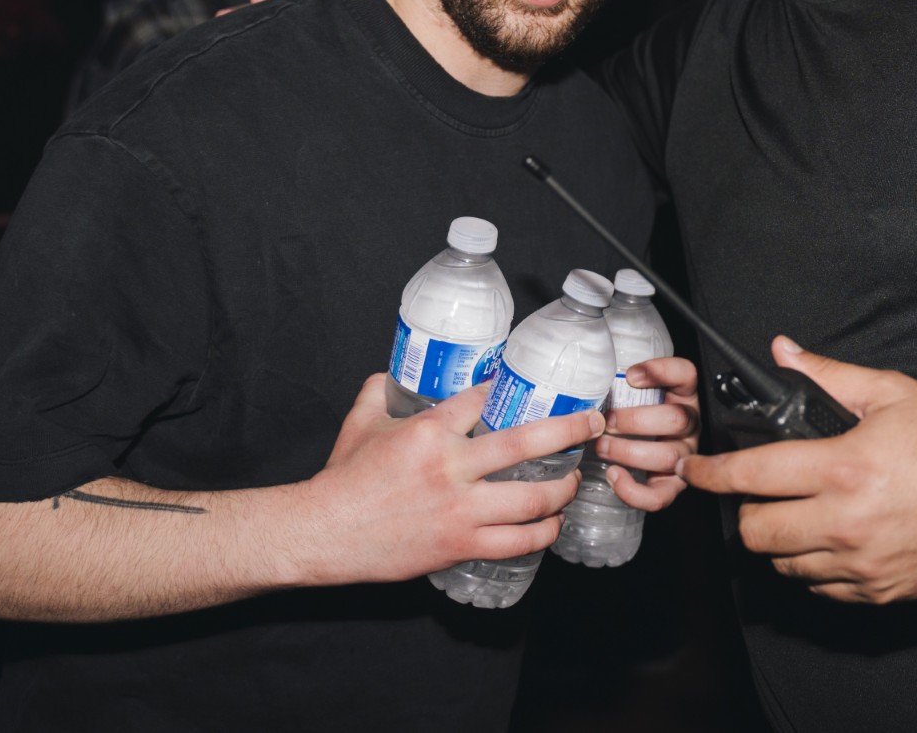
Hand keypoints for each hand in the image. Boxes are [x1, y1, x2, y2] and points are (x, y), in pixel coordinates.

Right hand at [293, 373, 603, 585]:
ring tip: (574, 480)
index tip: (534, 384)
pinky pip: (517, 541)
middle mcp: (451, 468)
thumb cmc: (342, 478)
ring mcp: (459, 510)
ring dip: (564, 488)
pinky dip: (543, 533)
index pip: (485, 398)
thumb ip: (380, 390)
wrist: (324, 533)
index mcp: (429, 430)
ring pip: (533, 498)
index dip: (513, 389)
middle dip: (570, 429)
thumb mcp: (361, 421)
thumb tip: (393, 371)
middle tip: (593, 421)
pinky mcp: (460, 544)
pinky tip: (551, 525)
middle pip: (527, 443)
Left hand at [593, 355, 699, 512]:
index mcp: (682, 394)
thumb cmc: (630, 412)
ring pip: (668, 457)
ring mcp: (684, 455)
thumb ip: (621, 381)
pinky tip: (614, 475)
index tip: (631, 376)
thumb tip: (591, 373)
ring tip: (602, 447)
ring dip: (629, 452)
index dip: (661, 372)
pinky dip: (634, 490)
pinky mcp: (672, 484)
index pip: (686, 374)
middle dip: (636, 421)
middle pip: (677, 420)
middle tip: (606, 420)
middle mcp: (689, 424)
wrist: (635, 445)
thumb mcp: (632, 390)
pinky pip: (660, 496)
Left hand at [678, 338, 916, 604]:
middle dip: (745, 511)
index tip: (697, 470)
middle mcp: (845, 523)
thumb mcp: (893, 394)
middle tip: (757, 494)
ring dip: (779, 543)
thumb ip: (829, 376)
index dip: (712, 474)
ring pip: (784, 566)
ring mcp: (862, 564)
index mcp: (842, 469)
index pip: (752, 476)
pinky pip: (821, 589)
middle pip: (756, 533)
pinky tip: (831, 541)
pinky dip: (815, 568)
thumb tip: (784, 353)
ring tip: (797, 516)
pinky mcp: (880, 592)